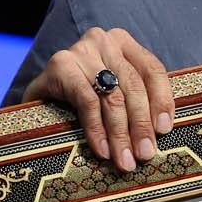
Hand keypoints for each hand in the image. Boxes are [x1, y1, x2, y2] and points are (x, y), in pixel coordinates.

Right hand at [20, 26, 174, 172]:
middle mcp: (103, 40)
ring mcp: (80, 51)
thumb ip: (136, 101)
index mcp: (123, 43)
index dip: (162, 100)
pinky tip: (102, 150)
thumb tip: (161, 133)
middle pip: (133, 86)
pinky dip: (97, 130)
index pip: (152, 69)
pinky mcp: (59, 65)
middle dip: (141, 125)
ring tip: (125, 160)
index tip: (165, 130)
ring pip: (112, 96)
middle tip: (145, 155)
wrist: (37, 99)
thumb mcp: (114, 92)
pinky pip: (87, 102)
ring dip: (121, 134)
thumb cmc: (82, 96)